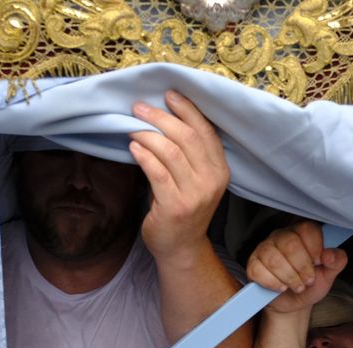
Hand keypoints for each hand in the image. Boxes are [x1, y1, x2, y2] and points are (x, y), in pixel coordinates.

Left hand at [128, 90, 229, 263]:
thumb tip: (163, 116)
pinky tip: (133, 147)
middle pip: (187, 137)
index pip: (206, 132)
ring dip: (147, 134)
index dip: (188, 110)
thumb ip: (189, 154)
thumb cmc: (183, 208)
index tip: (169, 94)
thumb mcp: (195, 180)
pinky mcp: (175, 207)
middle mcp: (212, 181)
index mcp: (220, 171)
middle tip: (139, 108)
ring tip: (132, 126)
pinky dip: (143, 155)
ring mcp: (195, 195)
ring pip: (170, 152)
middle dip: (161, 117)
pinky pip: (157, 172)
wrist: (181, 248)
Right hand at [247, 221, 348, 314]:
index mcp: (301, 233)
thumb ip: (337, 261)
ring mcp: (264, 249)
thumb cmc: (310, 283)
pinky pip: (259, 271)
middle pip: (290, 244)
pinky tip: (281, 288)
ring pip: (274, 258)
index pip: (307, 229)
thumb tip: (330, 255)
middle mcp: (281, 236)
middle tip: (308, 280)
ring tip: (297, 286)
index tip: (318, 263)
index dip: (315, 248)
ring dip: (290, 278)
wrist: (294, 301)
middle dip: (303, 267)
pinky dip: (273, 283)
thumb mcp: (329, 274)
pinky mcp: (253, 265)